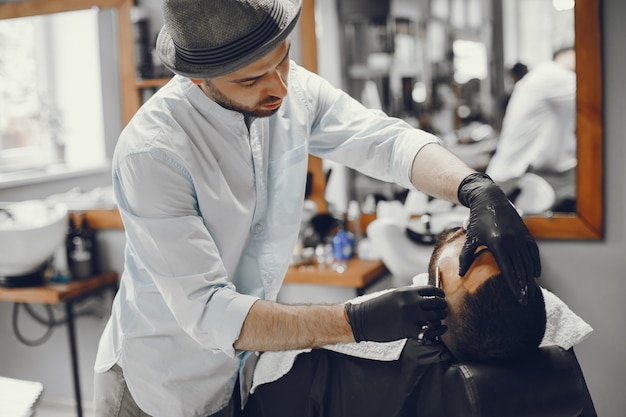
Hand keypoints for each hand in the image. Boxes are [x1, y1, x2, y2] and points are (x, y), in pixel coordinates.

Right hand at [345, 286, 447, 342]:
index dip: (440, 295)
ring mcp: (411, 316)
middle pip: (437, 303)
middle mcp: (411, 302)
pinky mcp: (409, 330)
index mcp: (407, 292)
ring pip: (436, 317)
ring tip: (438, 321)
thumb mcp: (394, 295)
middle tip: (442, 311)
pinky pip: (431, 331)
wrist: (362, 320)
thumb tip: (425, 298)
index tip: (441, 298)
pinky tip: (438, 331)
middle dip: (442, 308)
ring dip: (440, 319)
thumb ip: (410, 296)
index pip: (432, 290)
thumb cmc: (377, 308)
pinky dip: (437, 332)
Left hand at [457, 172, 540, 304]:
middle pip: (521, 270)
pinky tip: (535, 274)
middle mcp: (512, 242)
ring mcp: (521, 238)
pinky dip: (535, 264)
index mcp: (498, 245)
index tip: (520, 298)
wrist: (490, 199)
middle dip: (524, 287)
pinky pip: (533, 252)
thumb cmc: (477, 220)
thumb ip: (465, 257)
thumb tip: (460, 275)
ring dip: (531, 278)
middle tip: (526, 301)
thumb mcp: (470, 238)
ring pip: (529, 262)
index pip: (509, 271)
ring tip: (531, 291)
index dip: (515, 286)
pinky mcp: (526, 234)